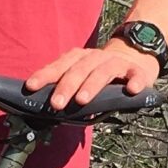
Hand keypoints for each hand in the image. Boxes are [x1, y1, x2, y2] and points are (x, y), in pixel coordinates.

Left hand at [24, 41, 160, 110]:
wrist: (135, 58)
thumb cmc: (101, 74)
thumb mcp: (82, 77)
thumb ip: (68, 90)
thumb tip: (47, 109)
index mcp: (79, 59)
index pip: (59, 66)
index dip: (45, 75)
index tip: (31, 86)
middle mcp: (96, 58)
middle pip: (78, 70)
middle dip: (66, 86)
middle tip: (55, 104)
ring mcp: (116, 63)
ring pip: (102, 72)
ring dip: (91, 86)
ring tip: (82, 100)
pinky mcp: (136, 71)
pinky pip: (135, 75)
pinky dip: (134, 81)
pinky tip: (131, 90)